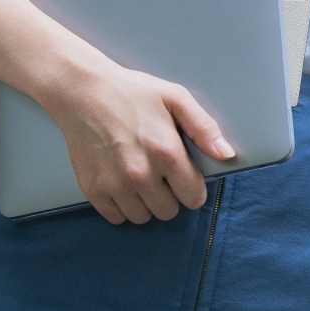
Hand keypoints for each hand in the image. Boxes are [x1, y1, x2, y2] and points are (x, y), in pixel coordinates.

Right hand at [40, 59, 234, 223]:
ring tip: (139, 177)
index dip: (192, 188)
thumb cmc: (132, 93)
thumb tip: (226, 154)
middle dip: (169, 196)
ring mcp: (115, 184)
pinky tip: (121, 184)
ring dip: (145, 203)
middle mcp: (141, 174)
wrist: (83, 92)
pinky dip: (121, 206)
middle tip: (159, 174)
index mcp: (166, 152)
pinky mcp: (93, 190)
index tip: (183, 176)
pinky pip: (116, 218)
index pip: (193, 197)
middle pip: (168, 211)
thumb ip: (204, 128)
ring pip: (142, 218)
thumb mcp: (175, 98)